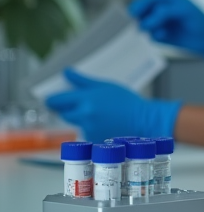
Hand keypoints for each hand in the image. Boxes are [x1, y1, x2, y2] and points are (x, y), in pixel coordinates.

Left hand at [45, 69, 180, 141]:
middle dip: (68, 109)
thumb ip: (82, 80)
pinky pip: (84, 132)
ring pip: (75, 123)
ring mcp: (87, 129)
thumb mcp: (105, 85)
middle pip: (63, 113)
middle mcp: (83, 115)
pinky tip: (103, 123)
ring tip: (98, 114)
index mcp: (85, 99)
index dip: (52, 100)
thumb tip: (66, 72)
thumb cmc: (127, 101)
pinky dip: (90, 127)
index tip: (52, 98)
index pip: (56, 101)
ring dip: (80, 118)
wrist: (143, 121)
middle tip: (80, 104)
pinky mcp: (92, 139)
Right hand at [130, 0, 203, 61]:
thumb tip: (145, 21)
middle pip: (144, 11)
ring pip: (145, 24)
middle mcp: (163, 11)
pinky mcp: (162, 36)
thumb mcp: (184, 10)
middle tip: (134, 20)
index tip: (134, 10)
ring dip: (147, 26)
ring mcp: (161, 24)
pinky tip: (164, 36)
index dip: (142, 3)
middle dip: (139, 15)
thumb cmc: (199, 21)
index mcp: (170, 1)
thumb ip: (164, 12)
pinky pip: (151, 36)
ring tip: (157, 29)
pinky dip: (154, 35)